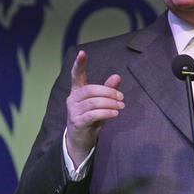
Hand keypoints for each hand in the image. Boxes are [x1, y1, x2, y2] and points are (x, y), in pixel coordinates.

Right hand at [65, 50, 123, 165]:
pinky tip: (115, 113)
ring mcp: (73, 111)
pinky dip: (105, 113)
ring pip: (92, 102)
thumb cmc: (91, 119)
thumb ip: (108, 90)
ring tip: (121, 105)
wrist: (80, 141)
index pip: (76, 75)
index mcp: (77, 92)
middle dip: (108, 91)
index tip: (82, 53)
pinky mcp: (77, 122)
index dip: (79, 64)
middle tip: (121, 96)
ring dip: (109, 103)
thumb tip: (117, 76)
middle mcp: (72, 99)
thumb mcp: (101, 104)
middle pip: (90, 90)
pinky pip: (92, 115)